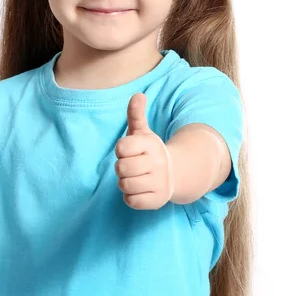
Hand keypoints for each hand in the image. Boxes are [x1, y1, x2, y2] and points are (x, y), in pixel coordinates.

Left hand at [114, 92, 174, 209]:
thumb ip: (136, 114)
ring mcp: (159, 183)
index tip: (129, 151)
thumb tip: (138, 95)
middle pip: (121, 168)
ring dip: (124, 183)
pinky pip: (131, 201)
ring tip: (134, 177)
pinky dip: (130, 197)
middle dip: (121, 168)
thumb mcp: (142, 132)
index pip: (121, 147)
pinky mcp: (157, 201)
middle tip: (131, 166)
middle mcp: (157, 163)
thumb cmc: (149, 151)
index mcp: (151, 144)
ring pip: (125, 185)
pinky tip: (139, 190)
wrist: (175, 173)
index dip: (121, 150)